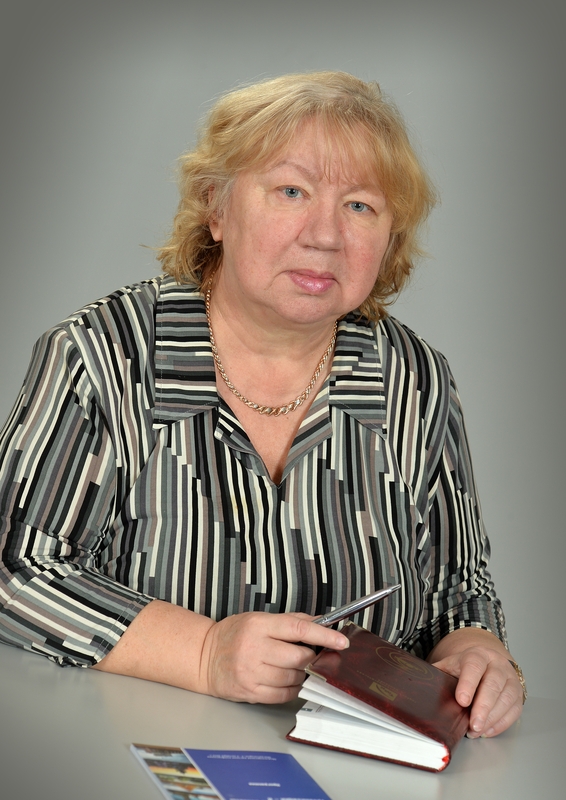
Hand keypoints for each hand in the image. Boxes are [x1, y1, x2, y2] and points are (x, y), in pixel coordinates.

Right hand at [199, 611, 349, 703]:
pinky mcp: (250, 691)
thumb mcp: (259, 619)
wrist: (204, 657)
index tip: (342, 641)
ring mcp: (251, 672)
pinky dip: (292, 688)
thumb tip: (322, 622)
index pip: (298, 629)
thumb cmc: (234, 634)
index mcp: (259, 625)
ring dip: (302, 673)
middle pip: (299, 657)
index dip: (324, 636)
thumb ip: (291, 621)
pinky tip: (288, 680)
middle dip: (311, 657)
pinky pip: (283, 694)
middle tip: (311, 655)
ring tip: (295, 666)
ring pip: (293, 677)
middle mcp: (254, 648)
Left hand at [430, 632, 523, 737]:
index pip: (474, 666)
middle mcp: (497, 664)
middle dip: (483, 706)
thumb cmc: (464, 668)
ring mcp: (510, 679)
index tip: (461, 701)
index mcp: (478, 655)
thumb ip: (437, 673)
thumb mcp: (450, 665)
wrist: (488, 661)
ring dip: (492, 717)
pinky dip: (501, 723)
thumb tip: (415, 683)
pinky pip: (514, 710)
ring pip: (506, 698)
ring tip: (477, 730)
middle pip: (493, 684)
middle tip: (473, 725)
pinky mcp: (518, 695)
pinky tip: (487, 731)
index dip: (468, 683)